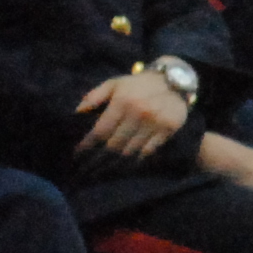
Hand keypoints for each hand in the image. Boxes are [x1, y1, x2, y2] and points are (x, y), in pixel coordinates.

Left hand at [71, 69, 190, 168]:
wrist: (175, 80)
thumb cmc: (139, 84)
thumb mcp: (115, 83)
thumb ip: (95, 96)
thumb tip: (78, 112)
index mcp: (123, 101)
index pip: (100, 131)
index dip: (87, 145)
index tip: (77, 155)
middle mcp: (139, 113)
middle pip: (114, 145)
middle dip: (98, 159)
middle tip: (87, 169)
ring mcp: (155, 123)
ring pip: (130, 151)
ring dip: (114, 164)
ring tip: (102, 172)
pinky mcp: (168, 129)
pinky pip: (148, 151)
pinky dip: (135, 160)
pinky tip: (125, 166)